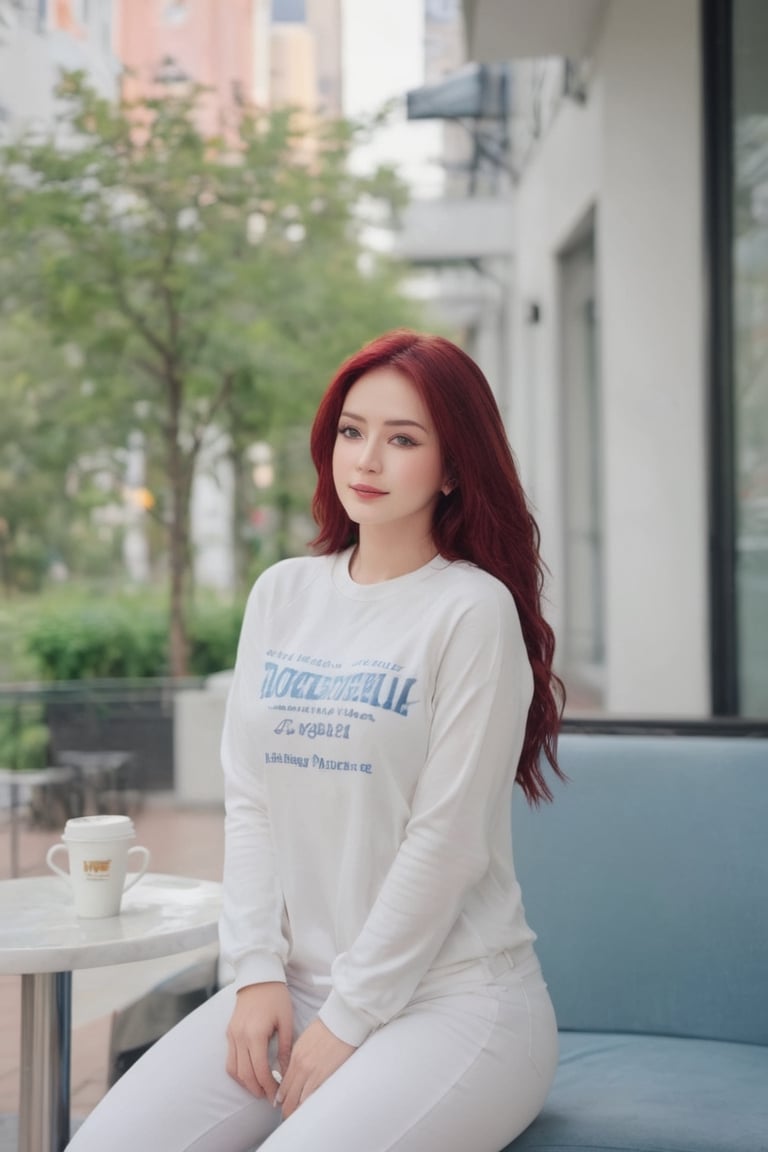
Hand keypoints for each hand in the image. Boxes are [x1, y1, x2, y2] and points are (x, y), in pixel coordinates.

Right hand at [226, 982, 292, 1102]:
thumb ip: (284, 1048)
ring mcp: (232, 1035)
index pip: (260, 1070)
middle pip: (245, 1074)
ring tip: (259, 1089)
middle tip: (269, 1096)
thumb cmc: (276, 996)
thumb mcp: (286, 1021)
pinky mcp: (229, 1032)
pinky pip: (230, 1059)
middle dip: (257, 1089)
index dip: (269, 1086)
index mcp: (255, 1034)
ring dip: (245, 1083)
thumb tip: (285, 1072)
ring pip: (234, 1070)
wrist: (258, 976)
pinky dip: (238, 1072)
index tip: (277, 1094)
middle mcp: (240, 1037)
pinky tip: (249, 1074)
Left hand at [276, 1018, 355, 1117]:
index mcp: (295, 1056)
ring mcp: (311, 1072)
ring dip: (295, 1110)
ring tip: (296, 1117)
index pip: (283, 1084)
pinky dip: (307, 1106)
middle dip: (286, 1108)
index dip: (281, 1097)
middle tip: (287, 1116)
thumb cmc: (327, 1027)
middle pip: (287, 1096)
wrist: (341, 1020)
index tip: (281, 1104)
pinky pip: (310, 1097)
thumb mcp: (305, 1040)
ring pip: (296, 1100)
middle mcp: (300, 1066)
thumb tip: (296, 1071)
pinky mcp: (324, 1075)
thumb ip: (298, 1057)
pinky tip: (307, 1111)